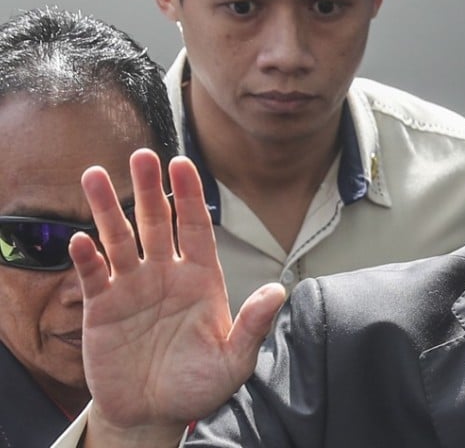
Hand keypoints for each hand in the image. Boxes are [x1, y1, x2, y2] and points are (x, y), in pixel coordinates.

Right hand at [70, 150, 285, 444]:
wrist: (156, 413)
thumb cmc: (199, 385)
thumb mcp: (234, 360)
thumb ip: (253, 326)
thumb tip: (278, 291)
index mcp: (201, 276)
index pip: (195, 225)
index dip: (189, 194)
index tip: (183, 163)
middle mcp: (165, 273)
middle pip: (156, 221)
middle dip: (149, 188)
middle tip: (142, 155)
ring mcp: (132, 287)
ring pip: (118, 238)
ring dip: (107, 208)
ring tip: (94, 175)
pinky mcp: (102, 309)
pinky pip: (93, 275)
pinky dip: (87, 257)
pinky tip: (82, 240)